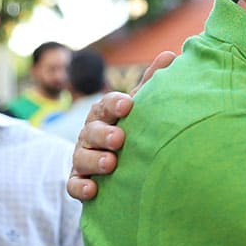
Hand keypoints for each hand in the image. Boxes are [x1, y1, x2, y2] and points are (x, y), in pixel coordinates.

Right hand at [66, 51, 174, 200]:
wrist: (120, 164)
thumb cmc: (132, 127)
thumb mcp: (142, 107)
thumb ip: (152, 84)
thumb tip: (171, 55)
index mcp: (106, 114)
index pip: (106, 105)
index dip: (114, 104)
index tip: (128, 105)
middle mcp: (90, 134)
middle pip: (91, 130)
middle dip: (103, 134)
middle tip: (119, 138)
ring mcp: (83, 157)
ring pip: (81, 157)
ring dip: (94, 160)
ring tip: (110, 163)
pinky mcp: (80, 181)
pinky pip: (74, 184)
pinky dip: (81, 187)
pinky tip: (94, 190)